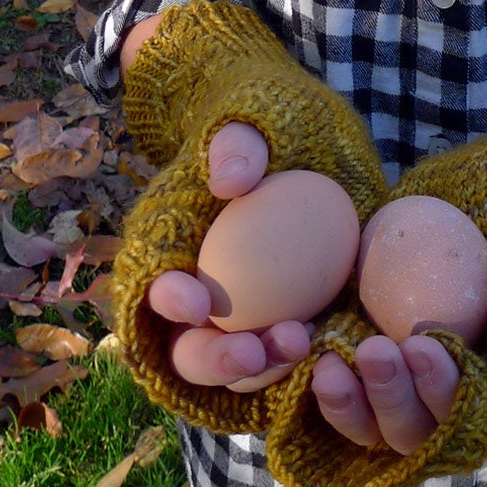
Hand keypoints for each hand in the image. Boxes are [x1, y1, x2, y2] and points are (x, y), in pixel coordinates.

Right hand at [144, 122, 313, 392]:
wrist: (315, 140)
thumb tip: (228, 183)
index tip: (197, 302)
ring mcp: (246, 317)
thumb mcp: (252, 122)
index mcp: (174, 254)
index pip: (159, 288)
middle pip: (189, 351)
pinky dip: (300, 362)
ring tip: (301, 341)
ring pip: (239, 365)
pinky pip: (285, 356)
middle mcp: (202, 298)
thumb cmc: (268, 127)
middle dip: (215, 358)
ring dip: (264, 365)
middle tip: (253, 350)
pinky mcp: (289, 322)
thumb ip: (237, 145)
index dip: (170, 301)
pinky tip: (327, 346)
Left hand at [309, 291, 486, 453]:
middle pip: (415, 432)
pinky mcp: (371, 356)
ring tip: (326, 365)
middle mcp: (453, 396)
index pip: (470, 412)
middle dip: (390, 399)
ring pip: (371, 424)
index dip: (443, 390)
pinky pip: (343, 387)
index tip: (420, 345)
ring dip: (348, 404)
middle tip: (371, 349)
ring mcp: (407, 381)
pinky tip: (301, 347)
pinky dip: (322, 379)